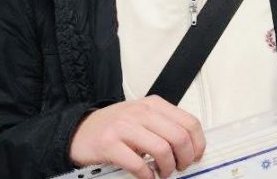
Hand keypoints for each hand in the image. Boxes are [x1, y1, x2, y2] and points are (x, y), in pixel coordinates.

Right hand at [69, 96, 205, 178]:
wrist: (79, 130)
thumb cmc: (114, 127)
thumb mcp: (143, 118)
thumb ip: (165, 126)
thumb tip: (191, 147)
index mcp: (154, 104)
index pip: (189, 122)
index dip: (198, 144)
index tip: (196, 156)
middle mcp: (141, 112)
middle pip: (179, 137)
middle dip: (184, 159)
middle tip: (179, 168)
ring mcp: (124, 127)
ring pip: (162, 150)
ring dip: (167, 168)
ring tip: (162, 173)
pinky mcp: (109, 144)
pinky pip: (138, 164)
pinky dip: (147, 175)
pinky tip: (147, 177)